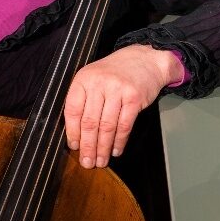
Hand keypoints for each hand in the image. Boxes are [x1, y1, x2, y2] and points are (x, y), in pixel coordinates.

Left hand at [64, 44, 181, 167]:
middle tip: (87, 162)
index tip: (74, 147)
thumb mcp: (95, 77)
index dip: (72, 133)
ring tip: (101, 161)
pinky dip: (119, 141)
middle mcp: (100, 83)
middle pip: (90, 122)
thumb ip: (84, 99)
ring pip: (106, 126)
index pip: (73, 111)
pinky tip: (116, 150)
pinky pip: (124, 125)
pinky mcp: (134, 97)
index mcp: (84, 78)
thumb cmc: (118, 72)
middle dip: (88, 147)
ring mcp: (118, 89)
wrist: (147, 58)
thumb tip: (76, 134)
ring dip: (103, 148)